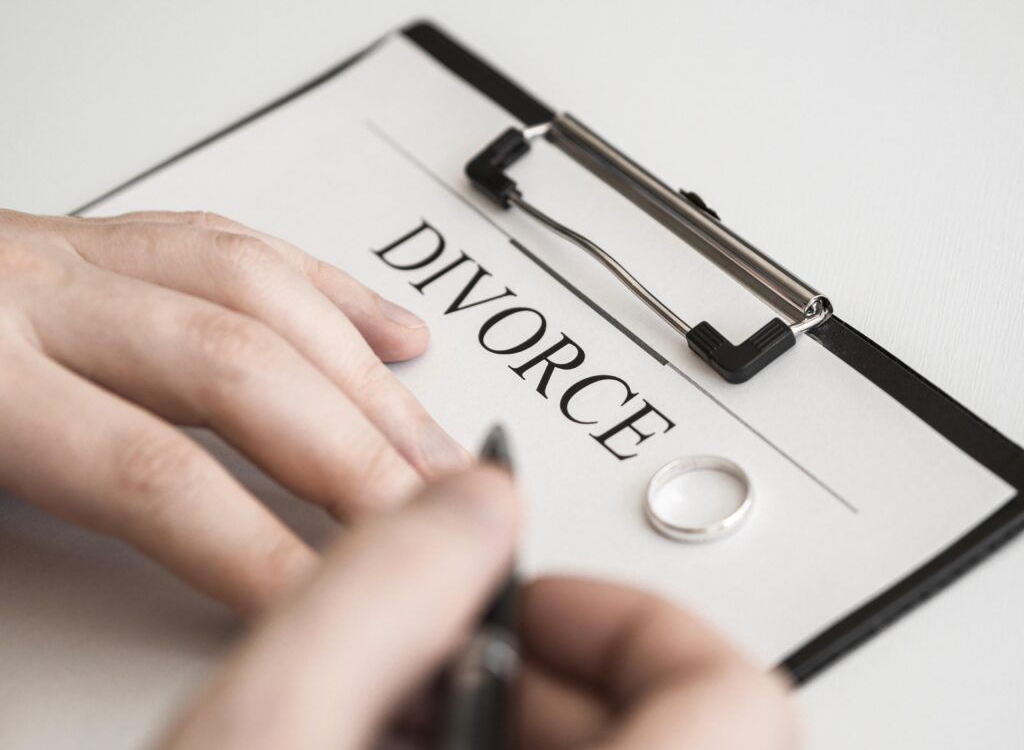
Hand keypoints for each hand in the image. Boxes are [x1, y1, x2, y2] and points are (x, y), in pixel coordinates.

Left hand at [0, 208, 469, 612]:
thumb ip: (15, 563)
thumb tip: (165, 643)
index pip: (154, 472)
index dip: (260, 549)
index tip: (334, 609)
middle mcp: (40, 294)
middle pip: (239, 370)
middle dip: (353, 458)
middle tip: (428, 531)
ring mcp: (85, 256)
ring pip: (264, 296)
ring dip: (367, 383)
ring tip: (433, 453)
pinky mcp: (113, 238)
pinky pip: (247, 247)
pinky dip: (337, 295)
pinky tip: (393, 337)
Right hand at [159, 467, 797, 749]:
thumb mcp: (262, 742)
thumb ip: (379, 592)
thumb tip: (475, 506)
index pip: (734, 699)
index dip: (629, 619)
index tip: (530, 606)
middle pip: (694, 744)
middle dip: (559, 683)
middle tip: (445, 675)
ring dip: (537, 741)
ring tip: (407, 741)